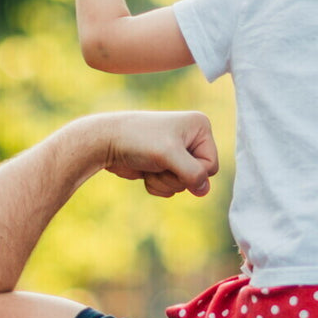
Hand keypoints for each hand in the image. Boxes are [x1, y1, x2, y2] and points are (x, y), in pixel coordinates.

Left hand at [101, 110, 218, 197]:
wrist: (106, 142)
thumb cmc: (138, 140)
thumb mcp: (169, 155)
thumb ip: (193, 173)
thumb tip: (204, 190)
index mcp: (200, 127)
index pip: (211, 165)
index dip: (193, 171)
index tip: (172, 160)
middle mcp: (191, 138)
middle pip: (198, 177)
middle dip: (176, 177)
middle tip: (158, 163)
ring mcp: (177, 153)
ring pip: (183, 185)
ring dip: (164, 181)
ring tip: (150, 166)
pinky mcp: (163, 165)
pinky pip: (170, 187)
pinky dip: (157, 185)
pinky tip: (145, 172)